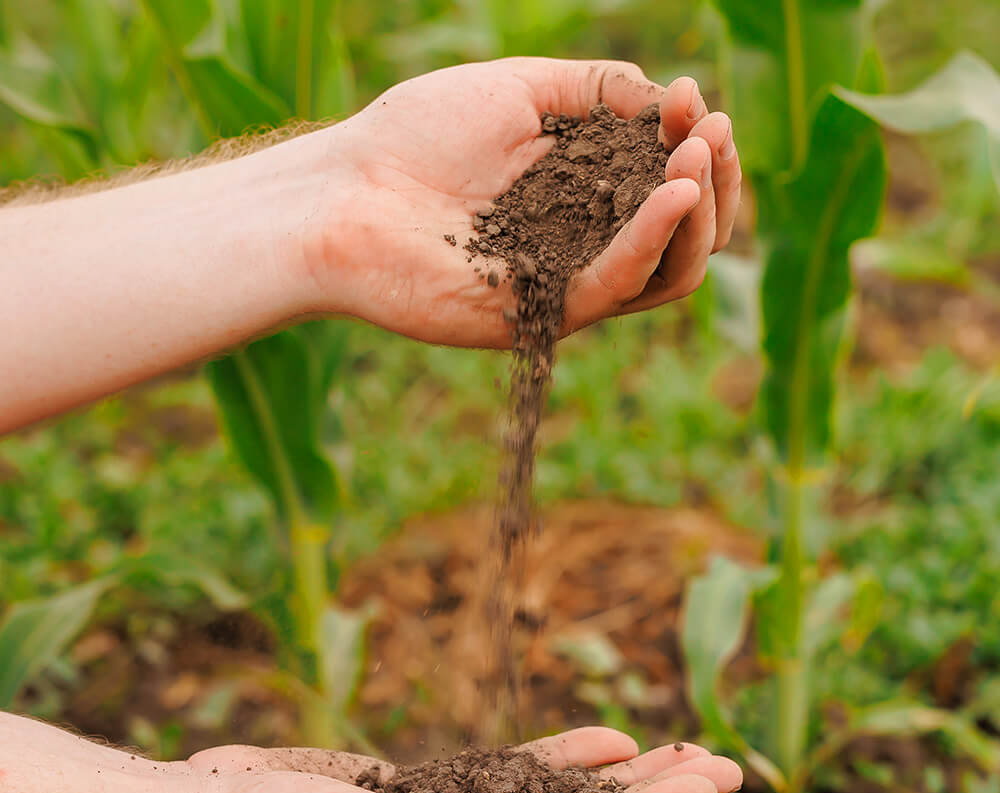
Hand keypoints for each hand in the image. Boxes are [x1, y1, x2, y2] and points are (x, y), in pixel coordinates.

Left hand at [307, 58, 741, 347]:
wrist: (344, 194)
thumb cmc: (413, 137)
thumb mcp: (516, 90)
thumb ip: (593, 90)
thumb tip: (663, 97)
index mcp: (582, 191)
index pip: (668, 181)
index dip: (693, 141)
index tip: (691, 98)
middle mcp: (584, 242)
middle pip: (684, 234)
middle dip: (714, 180)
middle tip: (712, 132)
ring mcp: (566, 284)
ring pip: (667, 272)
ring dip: (697, 214)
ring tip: (698, 158)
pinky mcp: (542, 317)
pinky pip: (616, 287)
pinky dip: (651, 239)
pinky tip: (674, 193)